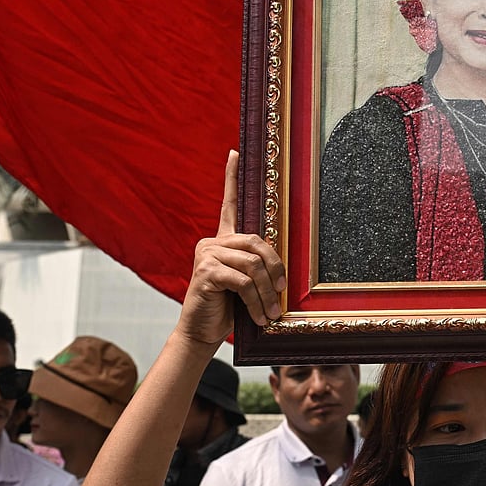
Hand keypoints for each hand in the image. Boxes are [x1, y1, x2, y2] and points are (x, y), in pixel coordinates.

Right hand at [177, 150, 286, 344]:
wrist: (202, 333)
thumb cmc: (228, 309)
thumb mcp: (247, 284)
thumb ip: (258, 266)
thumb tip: (283, 267)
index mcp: (223, 241)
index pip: (229, 203)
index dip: (232, 177)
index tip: (235, 152)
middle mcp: (213, 242)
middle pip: (256, 242)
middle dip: (275, 269)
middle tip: (282, 293)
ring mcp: (207, 254)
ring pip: (252, 265)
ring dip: (267, 293)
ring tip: (271, 313)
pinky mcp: (206, 271)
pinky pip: (243, 281)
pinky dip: (255, 300)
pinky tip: (258, 316)